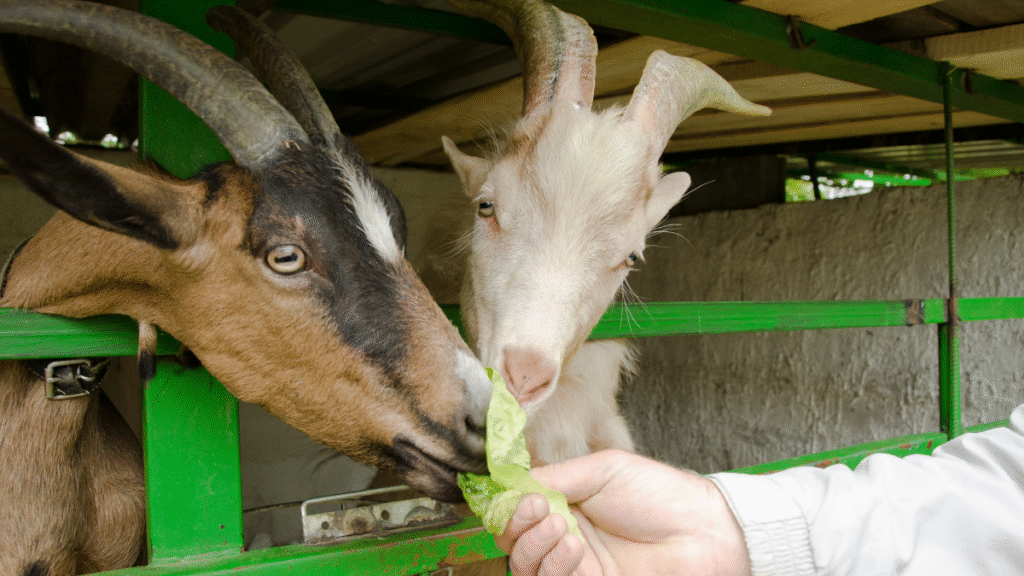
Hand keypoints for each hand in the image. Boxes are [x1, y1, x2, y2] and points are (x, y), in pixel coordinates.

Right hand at [494, 450, 750, 575]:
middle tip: (537, 509)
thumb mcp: (604, 470)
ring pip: (527, 566)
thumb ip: (558, 476)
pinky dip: (554, 564)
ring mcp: (577, 566)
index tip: (519, 495)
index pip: (518, 511)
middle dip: (516, 526)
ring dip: (534, 546)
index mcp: (566, 504)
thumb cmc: (661, 494)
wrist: (705, 531)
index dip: (509, 505)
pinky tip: (572, 545)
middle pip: (514, 542)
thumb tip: (513, 483)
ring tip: (562, 527)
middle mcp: (566, 537)